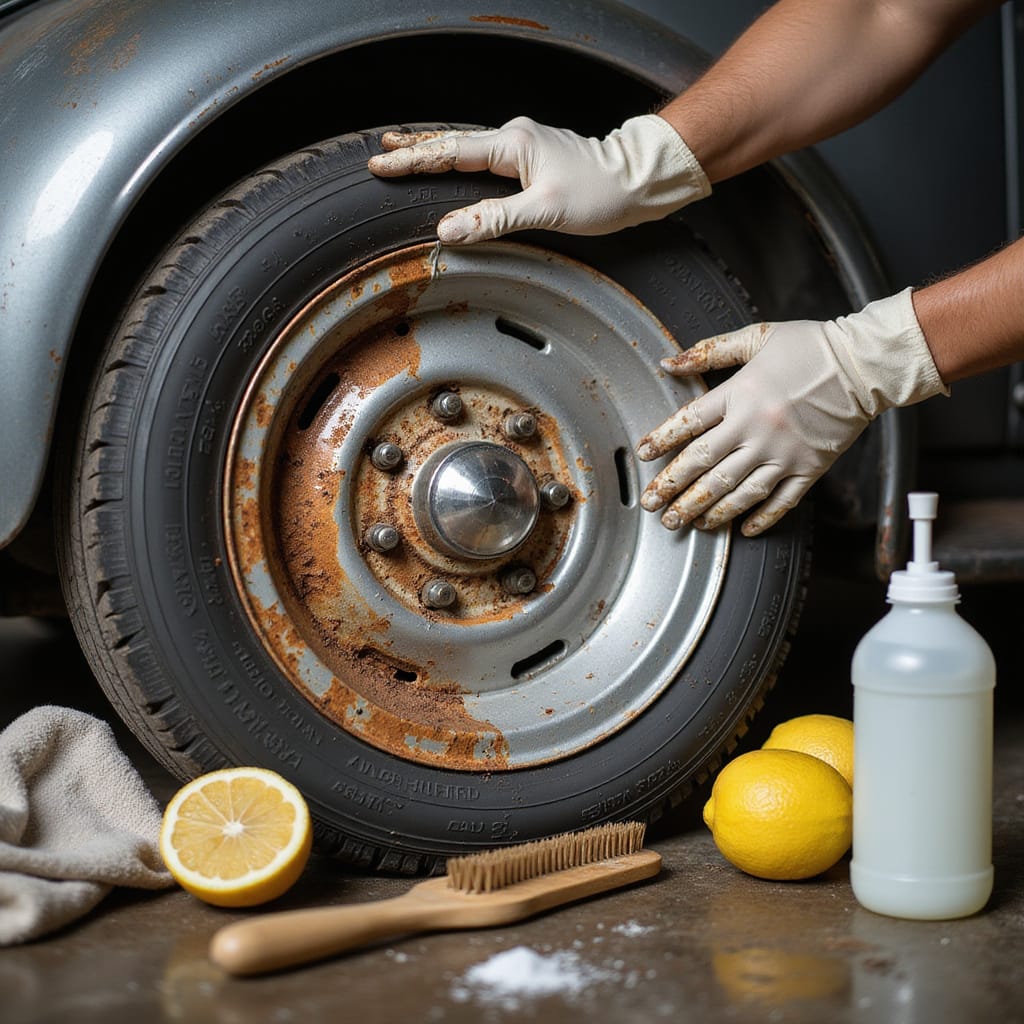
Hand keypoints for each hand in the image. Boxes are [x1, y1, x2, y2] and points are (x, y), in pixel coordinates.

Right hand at [367, 115, 709, 243]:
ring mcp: (523, 145)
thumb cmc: (599, 193)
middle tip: (382, 152)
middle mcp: (514, 138)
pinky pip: (484, 155)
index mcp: (512, 146)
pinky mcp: (532, 157)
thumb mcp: (544, 211)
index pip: (450, 153)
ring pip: (467, 146)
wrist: (637, 181)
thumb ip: (494, 220)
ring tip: (405, 152)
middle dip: (414, 148)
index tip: (382, 166)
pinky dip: (460, 158)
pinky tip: (453, 163)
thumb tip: (448, 230)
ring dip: (434, 150)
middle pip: (452, 142)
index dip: (413, 162)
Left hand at [635, 289, 947, 535]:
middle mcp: (756, 428)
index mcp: (740, 394)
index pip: (688, 423)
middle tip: (652, 506)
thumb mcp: (757, 336)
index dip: (661, 441)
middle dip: (673, 489)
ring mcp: (783, 453)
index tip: (643, 455)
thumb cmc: (811, 347)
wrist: (866, 364)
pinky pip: (779, 502)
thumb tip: (667, 362)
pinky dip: (759, 519)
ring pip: (735, 491)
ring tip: (685, 523)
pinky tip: (741, 530)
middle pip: (704, 466)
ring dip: (706, 511)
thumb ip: (709, 351)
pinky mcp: (809, 468)